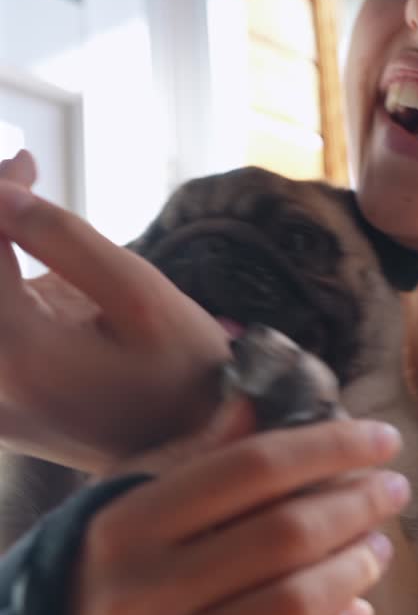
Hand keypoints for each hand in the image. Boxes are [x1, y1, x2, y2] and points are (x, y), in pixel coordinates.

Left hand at [0, 152, 229, 471]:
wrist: (200, 451)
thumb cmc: (183, 368)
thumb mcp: (139, 292)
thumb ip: (64, 237)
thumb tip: (0, 193)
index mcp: (18, 356)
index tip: (28, 163)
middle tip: (21, 180)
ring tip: (23, 212)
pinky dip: (4, 294)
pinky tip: (19, 261)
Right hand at [69, 418, 408, 614]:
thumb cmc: (122, 560)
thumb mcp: (138, 493)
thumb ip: (199, 451)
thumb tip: (257, 403)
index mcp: (129, 524)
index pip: (251, 469)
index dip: (329, 447)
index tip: (382, 438)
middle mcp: (141, 595)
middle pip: (282, 538)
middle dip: (354, 506)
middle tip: (392, 492)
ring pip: (291, 611)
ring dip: (353, 573)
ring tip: (378, 549)